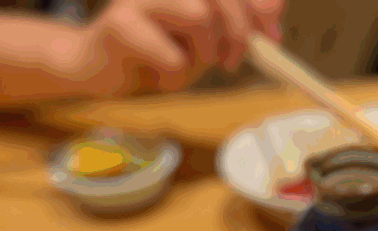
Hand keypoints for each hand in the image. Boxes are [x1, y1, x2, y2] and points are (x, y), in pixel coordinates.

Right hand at [74, 0, 284, 95]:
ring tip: (187, 66)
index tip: (271, 37)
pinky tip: (159, 76)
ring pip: (199, 16)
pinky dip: (175, 76)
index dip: (259, 7)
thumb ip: (242, 20)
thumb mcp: (210, 38)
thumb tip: (276, 8)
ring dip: (204, 53)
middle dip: (239, 34)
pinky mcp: (120, 23)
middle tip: (231, 62)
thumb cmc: (158, 52)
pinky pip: (172, 55)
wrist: (101, 70)